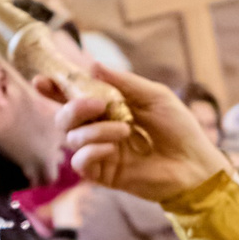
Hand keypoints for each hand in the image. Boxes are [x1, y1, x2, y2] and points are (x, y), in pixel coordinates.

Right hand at [61, 62, 230, 202]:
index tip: (42, 80)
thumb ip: (123, 81)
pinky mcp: (104, 174)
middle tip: (97, 102)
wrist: (195, 163)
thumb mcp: (154, 96)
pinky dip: (91, 151)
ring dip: (94, 130)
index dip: (53, 89)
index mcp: (108, 109)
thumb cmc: (179, 128)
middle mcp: (99, 129)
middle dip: (72, 107)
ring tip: (124, 129)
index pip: (72, 98)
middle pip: (63, 119)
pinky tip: (112, 149)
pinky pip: (80, 162)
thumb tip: (92, 65)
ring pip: (71, 139)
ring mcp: (100, 153)